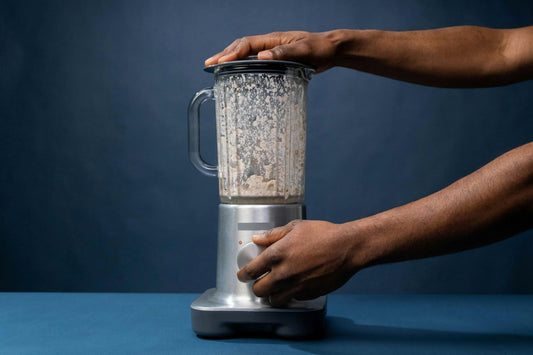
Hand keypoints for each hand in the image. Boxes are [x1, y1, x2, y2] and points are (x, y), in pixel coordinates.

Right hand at [204, 31, 340, 72]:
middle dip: (224, 55)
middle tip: (208, 65)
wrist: (331, 50)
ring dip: (230, 59)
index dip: (231, 53)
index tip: (218, 62)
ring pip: (246, 53)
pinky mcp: (276, 60)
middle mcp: (269, 44)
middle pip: (241, 47)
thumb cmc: (320, 49)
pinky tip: (237, 73)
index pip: (246, 44)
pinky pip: (254, 61)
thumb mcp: (304, 51)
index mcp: (273, 40)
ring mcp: (272, 52)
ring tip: (215, 67)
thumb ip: (284, 53)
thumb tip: (261, 56)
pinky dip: (242, 65)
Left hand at [237, 219, 361, 305]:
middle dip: (257, 286)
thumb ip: (273, 235)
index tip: (242, 275)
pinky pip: (292, 299)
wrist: (347, 249)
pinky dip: (290, 295)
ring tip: (276, 287)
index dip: (243, 274)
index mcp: (276, 255)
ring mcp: (295, 287)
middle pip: (258, 291)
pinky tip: (295, 286)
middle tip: (260, 281)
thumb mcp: (296, 227)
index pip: (250, 271)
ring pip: (273, 300)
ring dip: (272, 295)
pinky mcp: (308, 294)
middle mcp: (283, 274)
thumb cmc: (323, 234)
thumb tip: (257, 238)